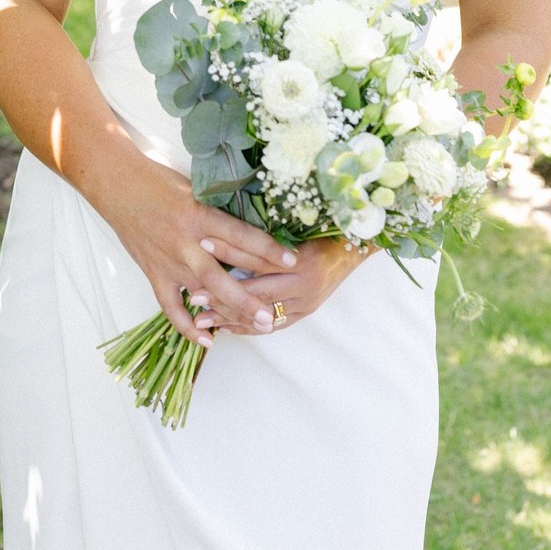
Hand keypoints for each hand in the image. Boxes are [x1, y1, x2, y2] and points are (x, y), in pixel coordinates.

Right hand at [92, 157, 296, 345]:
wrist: (118, 184)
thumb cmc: (158, 181)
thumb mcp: (195, 189)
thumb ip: (218, 212)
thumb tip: (251, 228)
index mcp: (198, 215)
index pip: (239, 235)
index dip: (267, 248)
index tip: (292, 260)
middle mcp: (185, 241)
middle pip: (221, 275)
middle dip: (248, 297)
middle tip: (272, 315)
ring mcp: (168, 260)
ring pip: (201, 293)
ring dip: (227, 312)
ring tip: (254, 326)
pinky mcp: (153, 272)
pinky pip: (170, 306)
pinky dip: (187, 326)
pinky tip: (208, 339)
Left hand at [197, 236, 368, 336]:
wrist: (357, 246)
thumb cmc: (327, 227)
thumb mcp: (301, 224)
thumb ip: (268, 231)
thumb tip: (228, 221)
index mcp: (301, 259)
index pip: (258, 256)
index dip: (229, 250)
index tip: (202, 244)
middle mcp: (304, 285)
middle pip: (257, 293)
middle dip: (223, 296)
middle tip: (193, 297)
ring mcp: (306, 303)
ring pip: (263, 315)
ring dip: (230, 317)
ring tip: (202, 319)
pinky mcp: (306, 312)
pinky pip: (274, 326)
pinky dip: (249, 327)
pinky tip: (227, 327)